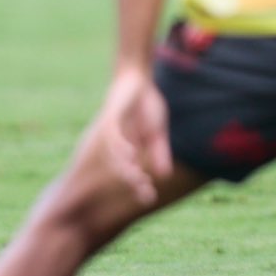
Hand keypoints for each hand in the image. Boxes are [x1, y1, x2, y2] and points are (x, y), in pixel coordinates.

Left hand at [89, 66, 171, 206]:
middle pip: (121, 167)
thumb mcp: (156, 132)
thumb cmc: (145, 105)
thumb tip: (163, 176)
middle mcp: (118, 143)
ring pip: (115, 154)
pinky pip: (113, 133)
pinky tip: (130, 154)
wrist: (137, 78)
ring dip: (125, 167)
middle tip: (144, 194)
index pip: (131, 171)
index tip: (149, 197)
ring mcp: (113, 130)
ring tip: (136, 179)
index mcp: (127, 148)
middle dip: (132, 181)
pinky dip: (120, 145)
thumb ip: (159, 152)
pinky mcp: (111, 116)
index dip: (139, 185)